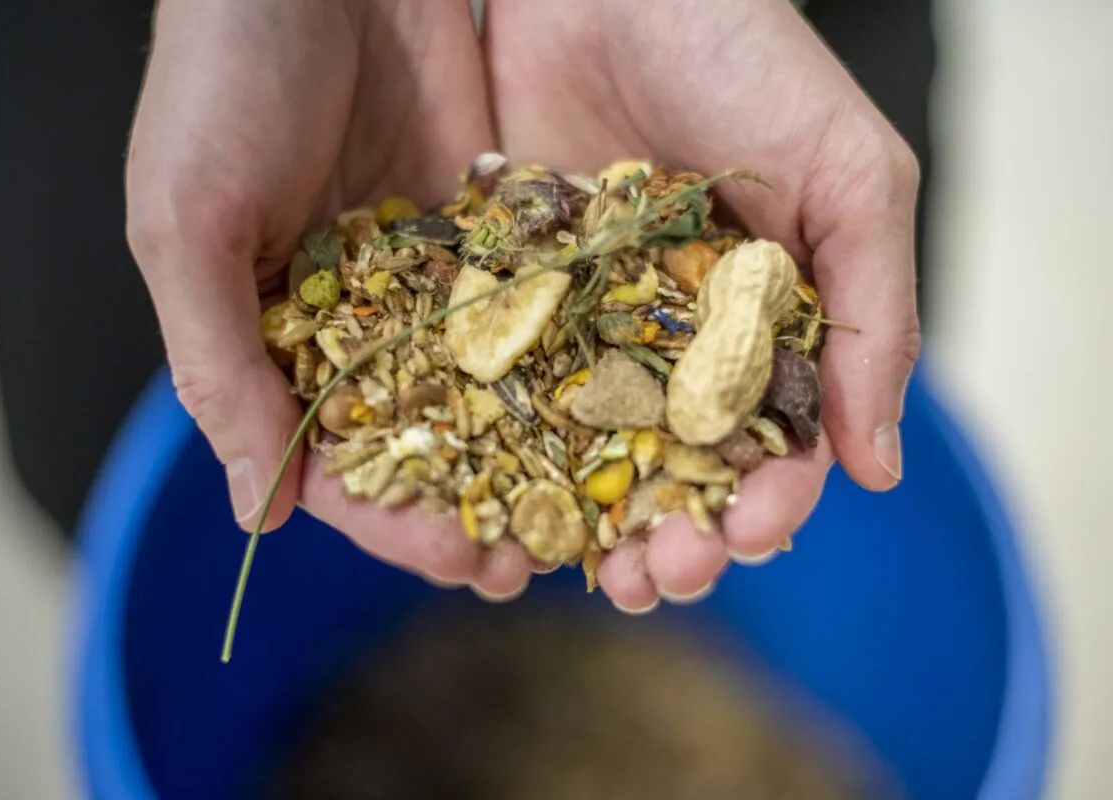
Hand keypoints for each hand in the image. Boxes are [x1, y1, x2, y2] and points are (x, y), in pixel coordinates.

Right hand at [127, 0, 535, 597]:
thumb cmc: (219, 82)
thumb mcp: (187, 223)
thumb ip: (218, 363)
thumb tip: (259, 511)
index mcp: (273, 340)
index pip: (334, 461)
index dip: (392, 522)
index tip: (458, 561)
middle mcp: (358, 325)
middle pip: (424, 443)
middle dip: (476, 508)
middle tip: (535, 561)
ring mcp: (431, 281)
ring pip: (489, 393)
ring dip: (533, 458)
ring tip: (587, 512)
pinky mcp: (494, 230)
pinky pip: (534, 308)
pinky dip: (570, 362)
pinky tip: (617, 410)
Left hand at [484, 0, 920, 610]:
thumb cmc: (748, 60)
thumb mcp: (849, 176)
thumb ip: (878, 316)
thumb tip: (879, 470)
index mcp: (767, 329)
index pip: (775, 446)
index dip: (768, 503)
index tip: (748, 535)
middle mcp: (675, 344)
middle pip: (675, 474)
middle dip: (674, 539)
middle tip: (654, 579)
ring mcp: (590, 330)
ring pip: (589, 459)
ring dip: (589, 528)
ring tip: (583, 573)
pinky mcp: (512, 304)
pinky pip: (506, 399)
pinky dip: (503, 463)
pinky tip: (495, 510)